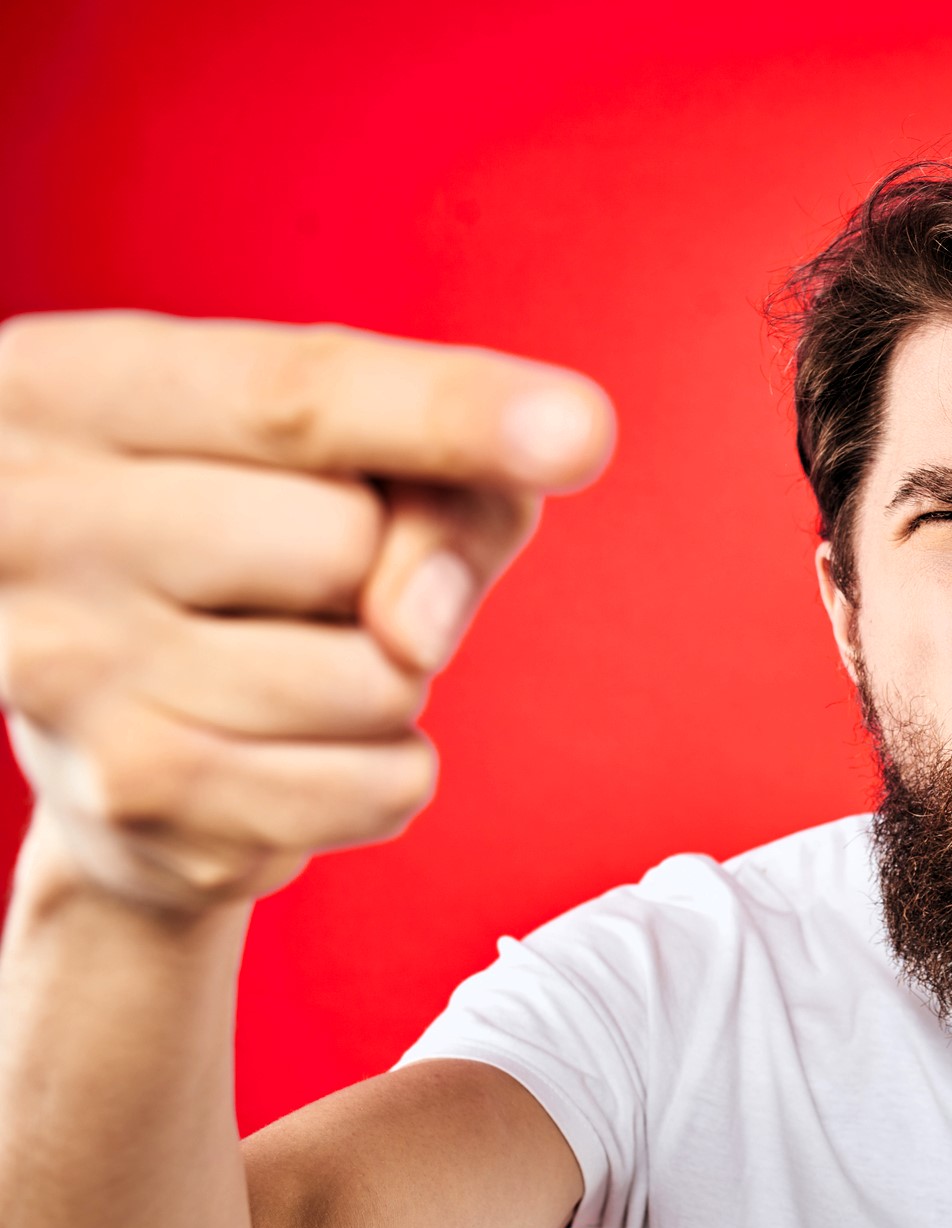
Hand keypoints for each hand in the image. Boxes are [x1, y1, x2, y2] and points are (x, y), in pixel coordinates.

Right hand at [0, 312, 612, 910]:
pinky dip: (389, 769)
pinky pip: (382, 785)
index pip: (291, 395)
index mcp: (65, 385)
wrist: (101, 722)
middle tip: (297, 574)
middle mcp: (30, 521)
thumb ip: (438, 483)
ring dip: (392, 677)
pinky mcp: (131, 798)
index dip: (445, 411)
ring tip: (284, 656)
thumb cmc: (247, 542)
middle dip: (384, 565)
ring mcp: (64, 671)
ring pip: (378, 676)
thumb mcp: (344, 458)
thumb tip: (420, 620)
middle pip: (347, 542)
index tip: (578, 432)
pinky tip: (294, 742)